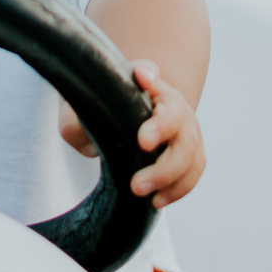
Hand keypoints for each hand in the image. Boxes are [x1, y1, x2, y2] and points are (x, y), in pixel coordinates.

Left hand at [58, 58, 205, 207]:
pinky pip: (195, 170)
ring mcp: (185, 125)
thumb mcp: (79, 117)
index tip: (143, 78)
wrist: (126, 125)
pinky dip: (179, 188)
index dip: (147, 73)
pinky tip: (156, 201)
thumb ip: (77, 123)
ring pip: (190, 147)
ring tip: (138, 189)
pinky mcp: (192, 151)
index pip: (146, 71)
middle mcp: (169, 100)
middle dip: (162, 129)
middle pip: (175, 113)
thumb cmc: (100, 116)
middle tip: (142, 145)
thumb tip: (85, 134)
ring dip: (168, 171)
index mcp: (141, 82)